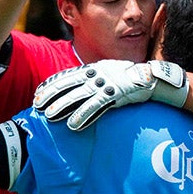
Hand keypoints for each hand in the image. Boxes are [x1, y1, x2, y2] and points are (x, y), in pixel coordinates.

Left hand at [33, 59, 188, 129]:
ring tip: (48, 116)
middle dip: (51, 95)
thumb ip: (97, 82)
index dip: (52, 85)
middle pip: (69, 85)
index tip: (39, 93)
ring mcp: (107, 84)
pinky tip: (72, 125)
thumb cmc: (133, 81)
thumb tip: (83, 92)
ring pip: (79, 96)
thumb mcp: (111, 77)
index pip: (69, 75)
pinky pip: (97, 107)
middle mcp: (99, 74)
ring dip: (62, 106)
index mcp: (96, 68)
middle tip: (36, 105)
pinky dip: (84, 116)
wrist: (157, 79)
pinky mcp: (117, 94)